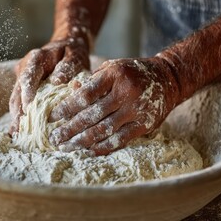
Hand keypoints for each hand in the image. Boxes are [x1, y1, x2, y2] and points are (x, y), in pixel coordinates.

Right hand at [9, 34, 90, 133]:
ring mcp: (22, 78)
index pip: (28, 77)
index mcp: (36, 58)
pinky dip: (21, 116)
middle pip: (17, 92)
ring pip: (15, 99)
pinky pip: (20, 102)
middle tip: (19, 130)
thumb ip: (67, 66)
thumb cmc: (72, 51)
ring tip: (18, 134)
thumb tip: (57, 81)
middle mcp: (25, 68)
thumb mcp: (75, 55)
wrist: (65, 44)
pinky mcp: (24, 87)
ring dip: (17, 117)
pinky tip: (21, 131)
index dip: (27, 93)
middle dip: (18, 112)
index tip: (27, 108)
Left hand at [48, 57, 179, 154]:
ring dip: (82, 141)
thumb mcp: (111, 68)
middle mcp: (126, 92)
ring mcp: (137, 110)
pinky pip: (121, 139)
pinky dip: (103, 147)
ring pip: (104, 130)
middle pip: (92, 115)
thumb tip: (70, 90)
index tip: (53, 117)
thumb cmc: (131, 72)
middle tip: (54, 138)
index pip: (86, 95)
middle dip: (70, 129)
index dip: (67, 108)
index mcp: (114, 75)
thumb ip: (91, 81)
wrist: (167, 78)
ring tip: (66, 147)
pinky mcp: (145, 124)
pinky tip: (88, 151)